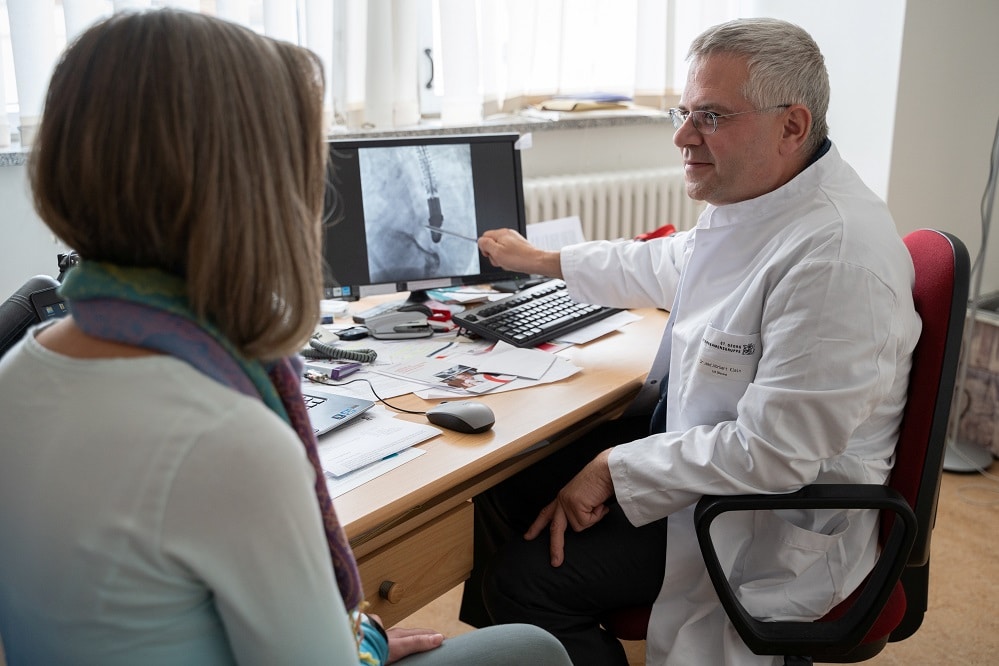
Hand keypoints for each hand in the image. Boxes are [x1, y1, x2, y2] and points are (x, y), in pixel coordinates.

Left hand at [367, 614, 444, 663]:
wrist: (359, 649)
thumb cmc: (376, 646)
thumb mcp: (400, 645)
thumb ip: (417, 641)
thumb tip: (438, 637)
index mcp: (403, 633)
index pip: (426, 632)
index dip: (437, 636)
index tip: (448, 640)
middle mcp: (397, 635)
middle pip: (419, 635)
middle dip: (430, 637)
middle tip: (441, 643)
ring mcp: (391, 641)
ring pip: (410, 639)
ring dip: (420, 641)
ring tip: (428, 646)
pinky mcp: (385, 647)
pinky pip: (401, 645)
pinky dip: (409, 646)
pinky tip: (408, 651)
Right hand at [478, 229, 562, 277]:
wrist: (536, 262)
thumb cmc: (519, 258)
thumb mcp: (497, 252)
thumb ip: (486, 245)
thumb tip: (480, 241)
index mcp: (501, 233)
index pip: (484, 236)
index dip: (484, 248)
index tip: (490, 255)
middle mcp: (508, 234)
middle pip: (492, 244)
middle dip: (494, 254)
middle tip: (500, 259)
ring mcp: (514, 240)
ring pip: (500, 249)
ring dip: (501, 258)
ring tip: (508, 262)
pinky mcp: (519, 247)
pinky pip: (508, 253)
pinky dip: (508, 259)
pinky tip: (513, 263)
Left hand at [524, 449, 614, 566]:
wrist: (605, 469)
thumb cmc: (600, 482)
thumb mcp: (585, 498)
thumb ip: (579, 510)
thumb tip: (581, 523)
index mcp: (562, 498)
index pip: (546, 513)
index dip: (537, 526)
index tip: (528, 537)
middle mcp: (561, 500)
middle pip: (555, 529)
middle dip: (555, 547)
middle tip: (555, 563)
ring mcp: (566, 503)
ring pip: (579, 527)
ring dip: (593, 518)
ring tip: (598, 504)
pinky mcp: (574, 504)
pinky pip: (587, 522)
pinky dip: (597, 516)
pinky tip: (599, 503)